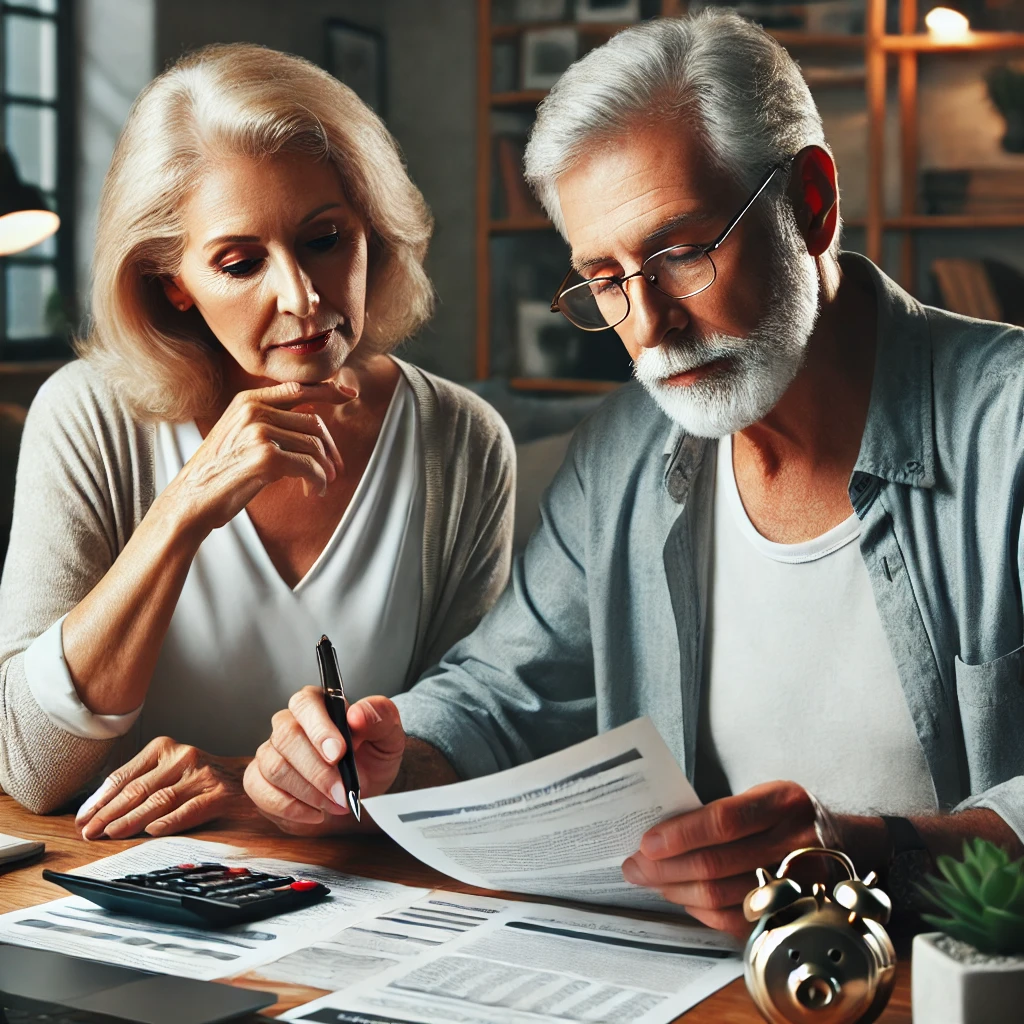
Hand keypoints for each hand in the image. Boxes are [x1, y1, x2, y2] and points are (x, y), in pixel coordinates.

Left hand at [76, 737, 248, 839]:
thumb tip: (99, 811)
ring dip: (132, 819)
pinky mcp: (220, 794)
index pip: (125, 776)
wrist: (248, 779)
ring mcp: (203, 774)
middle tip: (90, 831)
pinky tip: (153, 830)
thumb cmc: (201, 779)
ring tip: (112, 833)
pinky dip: (170, 820)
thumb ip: (142, 784)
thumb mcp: (169, 772)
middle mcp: (183, 757)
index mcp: (164, 748)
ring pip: (160, 799)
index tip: (83, 818)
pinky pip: (191, 809)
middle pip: (138, 788)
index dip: (100, 799)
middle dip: (109, 812)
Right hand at [162, 380, 356, 534]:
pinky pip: (310, 467)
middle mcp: (254, 411)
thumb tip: (312, 416)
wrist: (191, 499)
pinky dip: (318, 481)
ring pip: (315, 447)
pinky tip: (314, 491)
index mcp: (248, 401)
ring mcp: (259, 432)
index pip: (299, 389)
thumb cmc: (219, 471)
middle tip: (335, 470)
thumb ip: (270, 419)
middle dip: (330, 449)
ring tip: (322, 484)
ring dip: (325, 470)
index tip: (350, 395)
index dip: (328, 390)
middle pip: (314, 423)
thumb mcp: (239, 434)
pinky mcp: (266, 458)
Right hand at [244, 688, 405, 835]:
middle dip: (317, 770)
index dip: (319, 729)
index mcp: (317, 703)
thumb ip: (379, 716)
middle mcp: (288, 722)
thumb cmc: (373, 752)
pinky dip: (289, 808)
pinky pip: (260, 792)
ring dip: (308, 793)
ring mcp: (270, 751)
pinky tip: (315, 813)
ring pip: (275, 768)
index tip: (339, 753)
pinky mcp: (260, 780)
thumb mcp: (389, 733)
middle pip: (287, 739)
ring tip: (338, 803)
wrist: (365, 783)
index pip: (305, 704)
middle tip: (343, 791)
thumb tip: (357, 714)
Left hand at [621, 780, 818, 937]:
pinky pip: (735, 920)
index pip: (723, 821)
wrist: (841, 842)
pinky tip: (683, 898)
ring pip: (721, 896)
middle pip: (716, 864)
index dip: (681, 835)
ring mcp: (797, 883)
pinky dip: (701, 911)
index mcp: (783, 802)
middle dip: (665, 868)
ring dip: (677, 891)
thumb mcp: (763, 794)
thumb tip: (660, 832)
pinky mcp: (791, 913)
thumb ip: (720, 810)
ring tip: (652, 881)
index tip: (646, 843)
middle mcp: (794, 843)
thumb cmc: (787, 814)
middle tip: (635, 867)